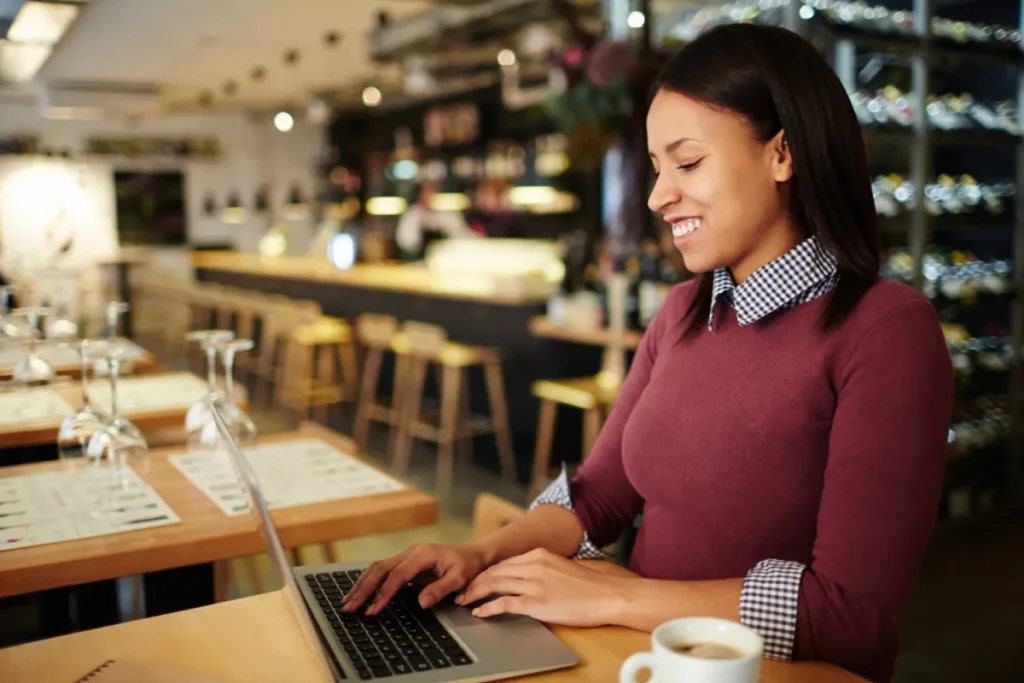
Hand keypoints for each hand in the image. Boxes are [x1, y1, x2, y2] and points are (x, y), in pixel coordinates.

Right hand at [342, 543, 486, 615]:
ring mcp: (406, 555)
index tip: (372, 610)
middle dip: (364, 589)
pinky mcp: (405, 561)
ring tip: (348, 602)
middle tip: (350, 608)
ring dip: (362, 584)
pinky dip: (369, 580)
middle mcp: (410, 552)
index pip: (397, 576)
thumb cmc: (467, 565)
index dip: (383, 593)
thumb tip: (421, 603)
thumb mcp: (459, 578)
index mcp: (422, 555)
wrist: (473, 553)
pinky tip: (360, 591)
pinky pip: (382, 569)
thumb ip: (440, 590)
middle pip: (380, 569)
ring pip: (377, 567)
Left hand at [456, 549, 623, 626]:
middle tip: (462, 592)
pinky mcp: (537, 602)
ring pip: (495, 584)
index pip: (504, 563)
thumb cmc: (590, 587)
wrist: (609, 595)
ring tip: (464, 601)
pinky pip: (505, 603)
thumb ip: (543, 570)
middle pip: (495, 571)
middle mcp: (535, 565)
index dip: (486, 573)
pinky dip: (488, 607)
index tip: (475, 580)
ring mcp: (535, 583)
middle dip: (475, 582)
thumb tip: (526, 581)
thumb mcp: (562, 569)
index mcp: (540, 555)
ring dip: (476, 593)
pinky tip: (480, 612)